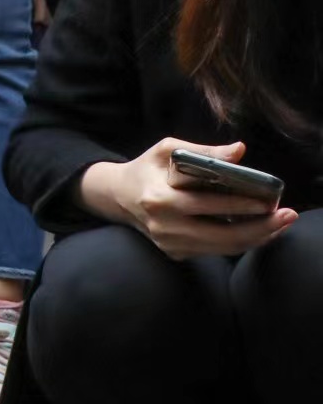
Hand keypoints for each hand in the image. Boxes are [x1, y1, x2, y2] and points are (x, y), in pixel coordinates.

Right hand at [81, 138, 296, 260]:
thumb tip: (239, 151)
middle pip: (221, 235)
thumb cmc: (146, 169)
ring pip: (222, 248)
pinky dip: (240, 243)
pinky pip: (215, 251)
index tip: (269, 200)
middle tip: (286, 216)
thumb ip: (203, 152)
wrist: (117, 196)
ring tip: (279, 225)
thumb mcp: (167, 150)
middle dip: (259, 228)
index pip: (207, 205)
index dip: (241, 205)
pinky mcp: (175, 253)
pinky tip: (259, 232)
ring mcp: (169, 244)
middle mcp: (164, 226)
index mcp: (159, 198)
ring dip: (256, 239)